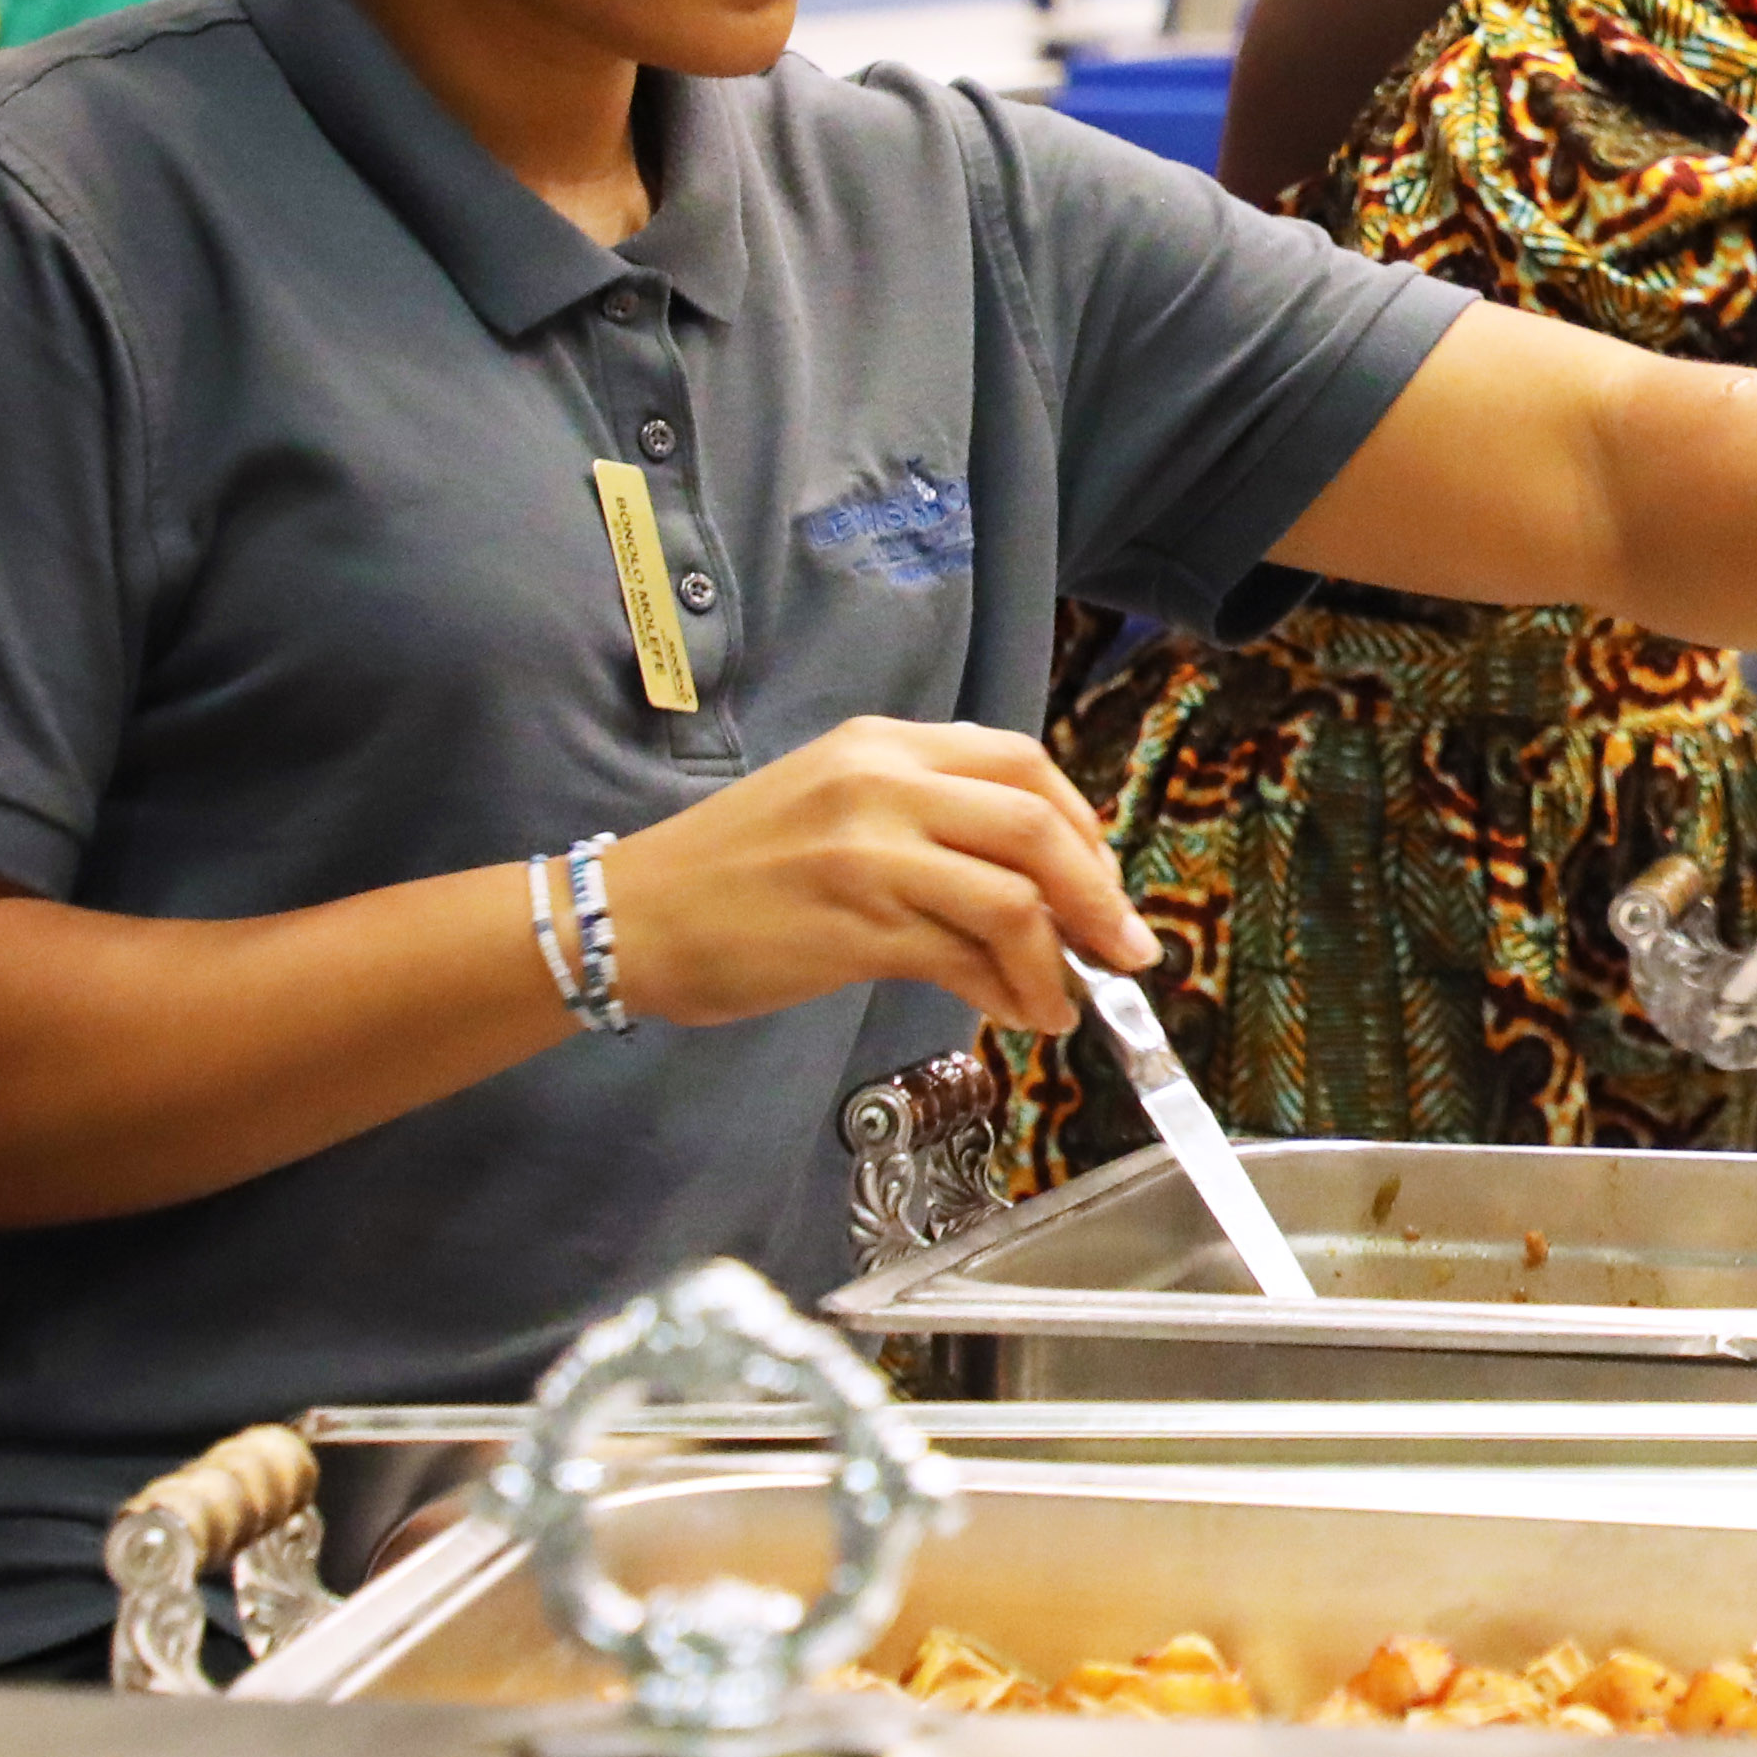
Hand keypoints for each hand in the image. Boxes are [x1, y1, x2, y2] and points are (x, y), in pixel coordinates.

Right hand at [600, 715, 1154, 1035]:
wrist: (629, 916)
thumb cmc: (732, 873)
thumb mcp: (834, 808)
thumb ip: (927, 822)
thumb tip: (1034, 887)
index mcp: (883, 744)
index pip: (1021, 761)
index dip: (1082, 825)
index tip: (1102, 882)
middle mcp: (881, 782)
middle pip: (1036, 822)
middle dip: (1100, 892)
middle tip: (1128, 948)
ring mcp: (867, 852)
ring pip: (1012, 895)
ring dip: (1061, 958)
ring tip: (1067, 1002)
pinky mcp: (852, 925)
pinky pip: (966, 955)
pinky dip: (1013, 989)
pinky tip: (1020, 1013)